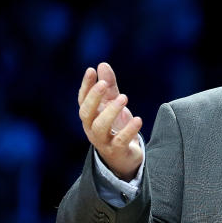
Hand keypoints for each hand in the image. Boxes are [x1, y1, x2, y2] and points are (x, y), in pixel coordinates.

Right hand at [78, 62, 143, 180]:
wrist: (124, 157)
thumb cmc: (116, 128)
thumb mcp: (113, 105)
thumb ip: (110, 87)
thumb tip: (102, 64)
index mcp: (90, 116)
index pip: (83, 100)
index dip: (86, 86)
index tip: (91, 70)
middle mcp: (92, 128)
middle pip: (86, 113)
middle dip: (94, 98)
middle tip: (104, 84)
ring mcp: (103, 141)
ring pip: (100, 127)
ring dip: (110, 112)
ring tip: (123, 98)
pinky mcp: (117, 151)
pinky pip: (120, 141)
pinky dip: (129, 130)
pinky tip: (138, 119)